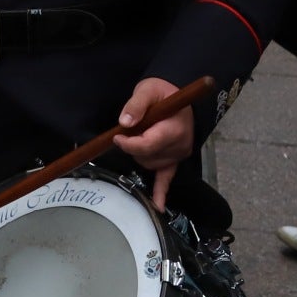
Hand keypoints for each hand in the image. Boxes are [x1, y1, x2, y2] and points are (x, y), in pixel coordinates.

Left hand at [113, 77, 196, 209]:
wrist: (179, 97)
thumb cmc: (162, 92)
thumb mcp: (147, 90)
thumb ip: (136, 105)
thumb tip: (124, 123)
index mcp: (173, 129)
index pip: (147, 145)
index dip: (128, 143)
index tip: (117, 136)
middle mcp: (179, 146)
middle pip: (146, 156)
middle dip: (132, 146)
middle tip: (130, 130)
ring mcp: (179, 155)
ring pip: (149, 164)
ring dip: (139, 154)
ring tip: (142, 134)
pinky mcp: (176, 160)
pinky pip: (167, 178)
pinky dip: (161, 192)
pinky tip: (158, 206)